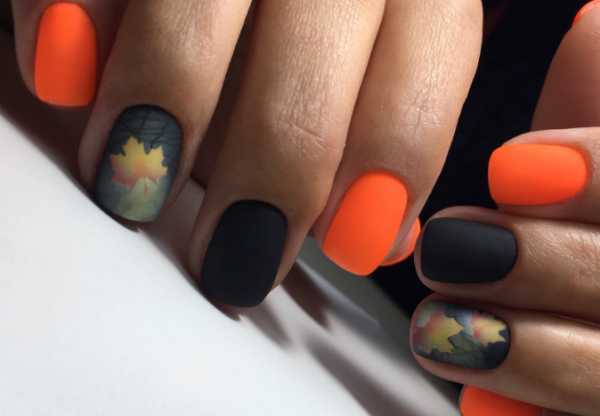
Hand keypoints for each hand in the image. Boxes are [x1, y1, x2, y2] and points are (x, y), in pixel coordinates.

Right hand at [9, 0, 482, 305]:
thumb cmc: (320, 16)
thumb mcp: (379, 50)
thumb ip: (386, 129)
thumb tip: (377, 236)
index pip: (424, 75)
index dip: (390, 167)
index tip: (351, 242)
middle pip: (310, 64)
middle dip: (273, 173)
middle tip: (232, 253)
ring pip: (197, 8)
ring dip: (161, 104)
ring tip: (130, 188)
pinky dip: (76, 18)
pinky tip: (67, 79)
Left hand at [411, 3, 599, 414]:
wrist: (586, 300)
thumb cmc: (587, 222)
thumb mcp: (597, 161)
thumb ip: (598, 106)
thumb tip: (593, 22)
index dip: (593, 173)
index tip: (513, 167)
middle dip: (537, 262)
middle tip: (451, 248)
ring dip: (520, 350)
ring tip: (439, 327)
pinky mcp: (585, 406)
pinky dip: (518, 410)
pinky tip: (479, 400)